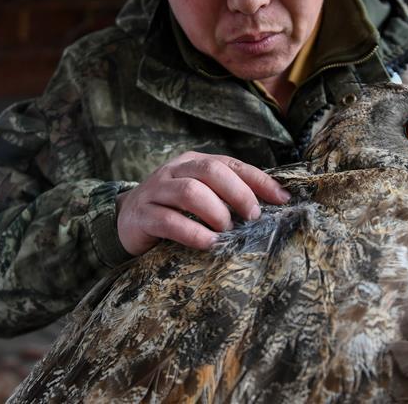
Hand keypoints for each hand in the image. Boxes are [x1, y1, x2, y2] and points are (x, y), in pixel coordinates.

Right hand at [115, 151, 290, 255]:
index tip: (283, 199)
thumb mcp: (199, 196)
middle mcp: (173, 171)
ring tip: (227, 231)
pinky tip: (208, 244)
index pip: (230, 164)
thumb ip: (226, 195)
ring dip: (216, 212)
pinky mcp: (141, 216)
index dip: (259, 180)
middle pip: (210, 171)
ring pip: (190, 192)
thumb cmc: (172, 210)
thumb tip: (272, 205)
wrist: (124, 222)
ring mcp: (155, 192)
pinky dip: (193, 233)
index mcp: (192, 163)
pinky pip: (169, 221)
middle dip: (238, 194)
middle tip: (252, 217)